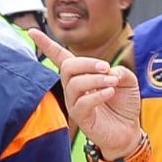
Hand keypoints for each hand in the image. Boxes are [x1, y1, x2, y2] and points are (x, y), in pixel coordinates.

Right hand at [30, 27, 143, 158]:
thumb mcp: (127, 80)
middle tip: (106, 67)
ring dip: (96, 79)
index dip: (46, 44)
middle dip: (86, 63)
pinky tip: (110, 93)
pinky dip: (98, 94)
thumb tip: (109, 70)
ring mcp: (74, 102)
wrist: (128, 130)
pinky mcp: (80, 117)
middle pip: (67, 67)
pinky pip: (82, 102)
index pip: (59, 57)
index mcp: (81, 75)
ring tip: (112, 82)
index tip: (32, 31)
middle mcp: (73, 88)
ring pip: (75, 83)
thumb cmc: (124, 104)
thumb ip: (119, 70)